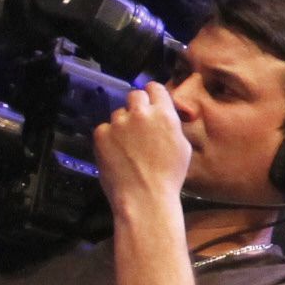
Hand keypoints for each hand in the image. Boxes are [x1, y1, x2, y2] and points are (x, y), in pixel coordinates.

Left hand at [91, 80, 193, 209]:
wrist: (144, 197)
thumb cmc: (168, 177)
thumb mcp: (183, 147)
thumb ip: (172, 124)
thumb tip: (164, 115)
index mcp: (164, 114)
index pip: (155, 88)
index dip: (153, 94)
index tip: (151, 101)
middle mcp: (140, 113)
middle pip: (135, 95)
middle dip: (137, 106)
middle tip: (139, 124)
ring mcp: (118, 123)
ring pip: (118, 113)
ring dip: (123, 124)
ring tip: (128, 146)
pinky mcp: (101, 134)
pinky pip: (104, 128)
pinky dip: (109, 138)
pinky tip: (117, 153)